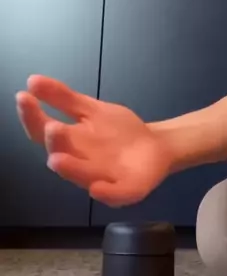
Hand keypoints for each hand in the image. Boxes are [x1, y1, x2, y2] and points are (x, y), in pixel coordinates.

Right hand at [16, 75, 173, 205]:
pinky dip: (105, 193)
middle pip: (61, 154)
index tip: (23, 97)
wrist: (153, 146)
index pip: (42, 131)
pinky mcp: (126, 189)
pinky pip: (115, 194)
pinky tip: (96, 188)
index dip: (31, 116)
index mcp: (69, 142)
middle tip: (51, 128)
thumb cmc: (115, 130)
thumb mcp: (91, 108)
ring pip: (82, 176)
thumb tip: (31, 80)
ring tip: (57, 160)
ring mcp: (102, 177)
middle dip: (54, 143)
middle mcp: (79, 162)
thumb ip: (62, 97)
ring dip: (70, 169)